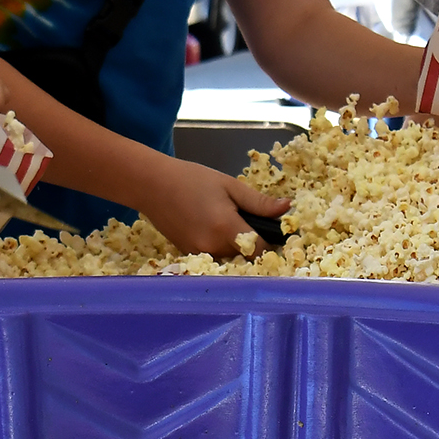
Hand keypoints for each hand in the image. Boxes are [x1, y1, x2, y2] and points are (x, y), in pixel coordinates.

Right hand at [139, 157, 290, 257]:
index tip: (272, 231)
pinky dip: (220, 247)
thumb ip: (259, 202)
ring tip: (228, 222)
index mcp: (226, 229)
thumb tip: (287, 208)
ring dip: (236, 247)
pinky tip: (213, 227)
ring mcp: (199, 254)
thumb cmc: (191, 179)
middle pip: (246, 257)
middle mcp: (213, 247)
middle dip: (252, 244)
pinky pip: (214, 257)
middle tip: (249, 222)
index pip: (260, 250)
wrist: (151, 185)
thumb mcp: (229, 185)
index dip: (270, 243)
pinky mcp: (189, 255)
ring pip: (230, 259)